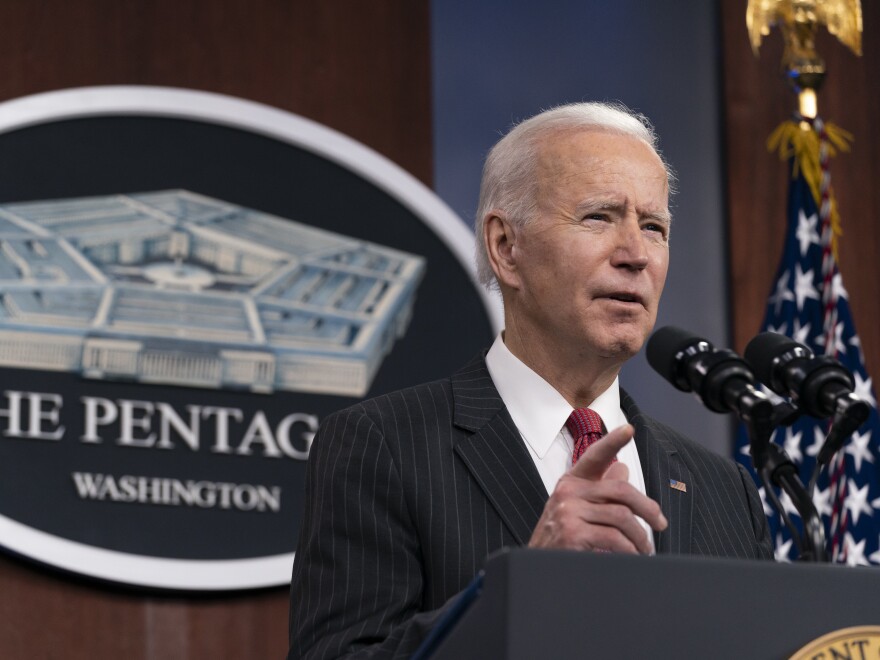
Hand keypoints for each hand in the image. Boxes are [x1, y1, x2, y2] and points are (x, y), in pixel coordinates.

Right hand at [527, 423, 666, 553]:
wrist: (538, 570)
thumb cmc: (562, 540)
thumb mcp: (579, 510)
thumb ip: (601, 491)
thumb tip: (622, 469)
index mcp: (571, 482)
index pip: (595, 456)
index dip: (612, 441)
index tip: (629, 429)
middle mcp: (568, 492)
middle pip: (620, 490)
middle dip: (647, 508)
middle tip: (660, 524)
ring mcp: (568, 512)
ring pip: (622, 516)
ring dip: (640, 537)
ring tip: (644, 549)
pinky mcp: (572, 533)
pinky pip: (614, 539)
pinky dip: (630, 551)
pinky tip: (632, 557)